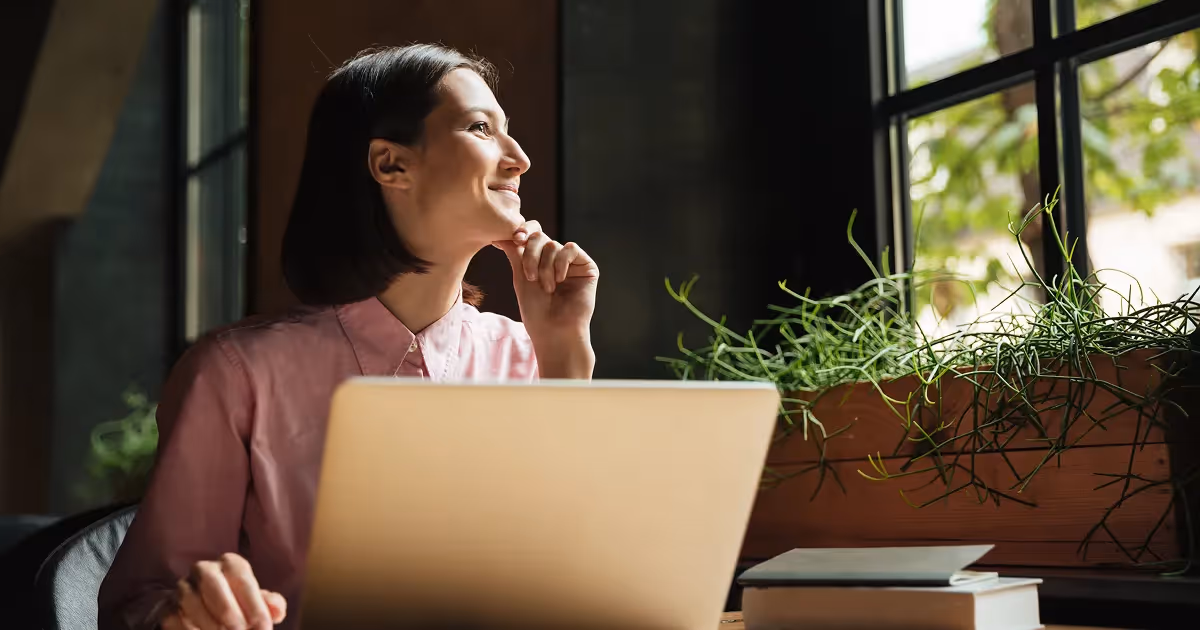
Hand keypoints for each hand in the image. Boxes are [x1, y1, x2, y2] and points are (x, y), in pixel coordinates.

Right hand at [162, 553, 285, 629]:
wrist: (203, 613)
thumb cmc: (238, 605)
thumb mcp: (255, 603)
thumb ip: (269, 604)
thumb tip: (277, 612)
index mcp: (231, 564)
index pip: (243, 579)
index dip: (255, 606)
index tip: (263, 628)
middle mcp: (204, 569)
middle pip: (212, 584)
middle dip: (228, 611)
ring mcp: (182, 587)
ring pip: (190, 601)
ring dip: (209, 624)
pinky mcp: (166, 608)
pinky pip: (174, 618)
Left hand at [493, 220, 598, 377]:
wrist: (554, 330)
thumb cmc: (536, 310)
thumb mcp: (520, 276)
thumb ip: (515, 252)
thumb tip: (501, 233)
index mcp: (539, 259)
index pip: (531, 233)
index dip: (523, 231)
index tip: (515, 239)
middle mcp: (555, 258)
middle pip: (539, 236)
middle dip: (530, 254)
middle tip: (529, 277)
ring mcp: (571, 262)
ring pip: (552, 245)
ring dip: (545, 268)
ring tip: (547, 288)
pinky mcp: (587, 267)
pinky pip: (570, 249)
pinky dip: (561, 263)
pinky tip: (560, 281)